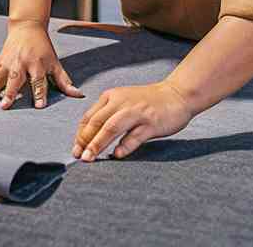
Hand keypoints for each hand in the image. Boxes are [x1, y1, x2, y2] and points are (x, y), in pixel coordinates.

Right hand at [0, 21, 84, 108]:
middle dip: (10, 92)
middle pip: (16, 79)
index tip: (39, 106)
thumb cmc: (43, 48)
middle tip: (5, 106)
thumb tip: (78, 95)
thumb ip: (64, 81)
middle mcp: (22, 63)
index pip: (40, 81)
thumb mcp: (55, 63)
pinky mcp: (0, 60)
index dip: (40, 94)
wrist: (27, 27)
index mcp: (38, 64)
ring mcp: (9, 61)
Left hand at [72, 82, 193, 161]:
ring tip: (90, 157)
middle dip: (85, 140)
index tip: (76, 149)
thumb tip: (89, 139)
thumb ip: (107, 116)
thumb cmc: (147, 102)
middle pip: (97, 122)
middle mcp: (121, 102)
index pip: (89, 117)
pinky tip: (117, 155)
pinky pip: (135, 135)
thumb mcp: (123, 103)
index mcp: (111, 97)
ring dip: (98, 143)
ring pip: (112, 127)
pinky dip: (125, 145)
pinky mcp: (151, 122)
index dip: (80, 134)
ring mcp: (137, 112)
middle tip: (79, 156)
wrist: (176, 95)